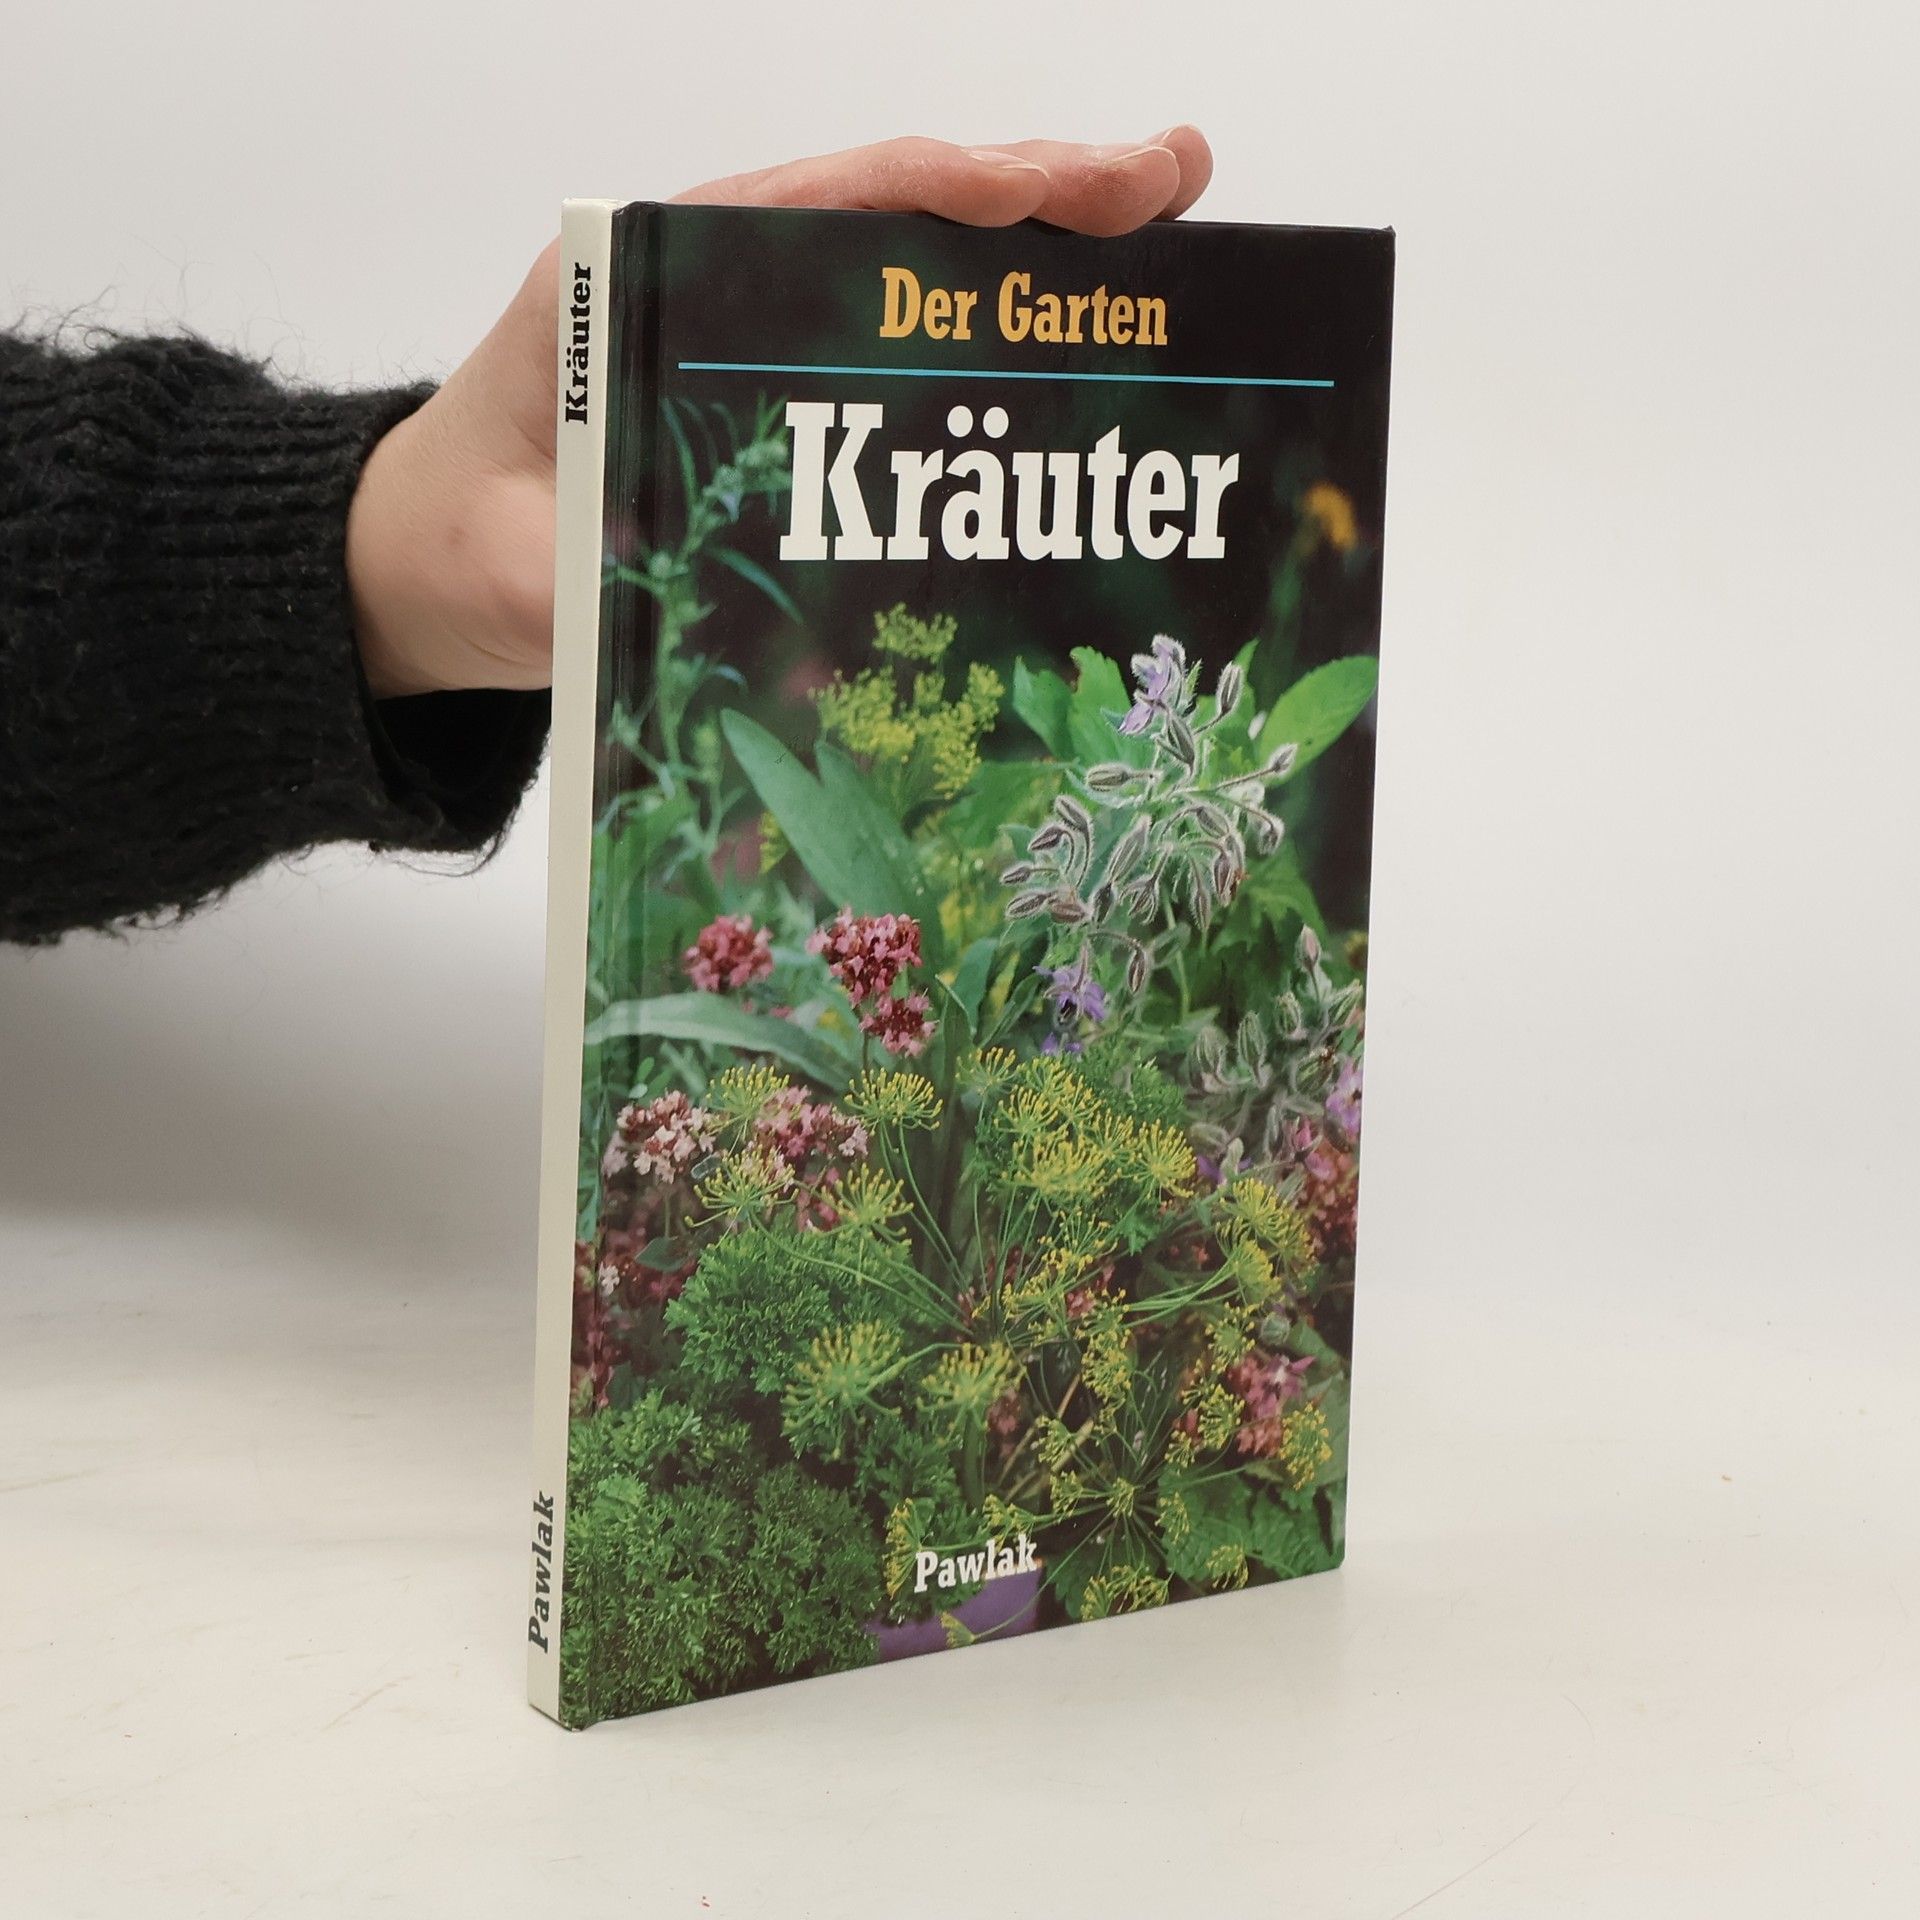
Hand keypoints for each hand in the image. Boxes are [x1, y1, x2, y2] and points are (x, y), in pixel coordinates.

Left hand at [347, 130, 1214, 698]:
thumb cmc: (471, 539)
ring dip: (1041, 256)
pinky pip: (903, 357)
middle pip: (900, 214)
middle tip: (1174, 179)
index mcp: (657, 279)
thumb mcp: (522, 557)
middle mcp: (725, 283)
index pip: (826, 204)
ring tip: (1165, 232)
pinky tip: (1077, 357)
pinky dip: (993, 344)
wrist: (437, 561)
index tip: (1057, 187)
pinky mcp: (792, 403)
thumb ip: (592, 571)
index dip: (950, 193)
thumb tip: (690, 592)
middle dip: (1041, 192)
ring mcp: (766, 338)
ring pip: (918, 275)